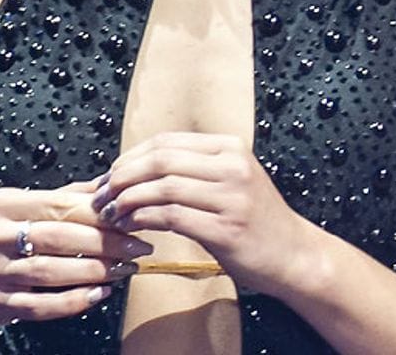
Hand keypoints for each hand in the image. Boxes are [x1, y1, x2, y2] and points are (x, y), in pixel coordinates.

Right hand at [0, 183, 153, 326]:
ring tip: (126, 271)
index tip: (134, 220)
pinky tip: (100, 294)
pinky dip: (74, 301)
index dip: (101, 214)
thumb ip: (66, 196)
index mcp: (1, 204)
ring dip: (95, 272)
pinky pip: (40, 305)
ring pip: (51, 272)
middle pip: (59, 237)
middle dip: (106, 243)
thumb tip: (112, 182)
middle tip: (139, 248)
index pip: (60, 206)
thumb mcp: (21, 208)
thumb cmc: (0, 237)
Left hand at [91, 132, 316, 296]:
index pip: (167, 142)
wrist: (293, 254)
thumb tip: (136, 167)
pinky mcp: (226, 228)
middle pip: (160, 160)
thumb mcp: (232, 181)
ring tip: (111, 214)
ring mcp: (231, 197)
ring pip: (162, 187)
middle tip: (101, 196)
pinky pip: (170, 216)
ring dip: (127, 200)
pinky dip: (143, 220)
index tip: (109, 177)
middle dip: (122, 177)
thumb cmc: (255, 220)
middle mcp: (232, 166)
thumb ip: (195, 169)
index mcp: (231, 148)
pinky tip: (130, 227)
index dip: (130, 157)